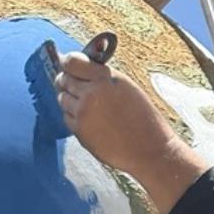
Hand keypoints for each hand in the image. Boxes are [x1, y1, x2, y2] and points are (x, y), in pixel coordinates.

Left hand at [55, 51, 208, 213]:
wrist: (150, 150)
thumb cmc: (144, 120)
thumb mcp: (127, 88)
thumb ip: (103, 77)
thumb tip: (81, 70)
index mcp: (105, 78)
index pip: (72, 62)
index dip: (68, 64)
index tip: (70, 68)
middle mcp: (91, 93)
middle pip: (63, 80)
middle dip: (68, 82)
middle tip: (76, 87)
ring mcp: (83, 113)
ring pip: (62, 99)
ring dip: (71, 100)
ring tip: (88, 108)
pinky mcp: (80, 131)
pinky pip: (67, 118)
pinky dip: (74, 117)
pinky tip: (90, 122)